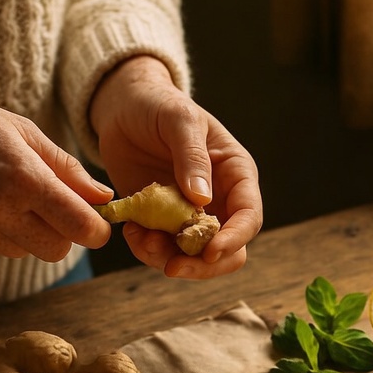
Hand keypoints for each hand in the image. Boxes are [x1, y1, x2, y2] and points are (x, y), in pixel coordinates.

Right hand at [0, 77, 112, 260]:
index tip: (97, 223)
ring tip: (3, 195)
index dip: (96, 230)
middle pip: (58, 250)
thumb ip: (67, 170)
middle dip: (64, 233)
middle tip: (49, 205)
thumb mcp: (23, 132)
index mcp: (22, 178)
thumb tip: (105, 198)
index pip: (80, 227)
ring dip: (29, 231)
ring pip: (28, 251)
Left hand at [90, 56, 262, 277]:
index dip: (234, 239)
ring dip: (168, 259)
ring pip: (193, 257)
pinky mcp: (161, 221)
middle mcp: (219, 200)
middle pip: (228, 250)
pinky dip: (146, 249)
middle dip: (202, 264)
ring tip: (140, 239)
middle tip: (173, 267)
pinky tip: (131, 230)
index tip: (210, 251)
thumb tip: (203, 199)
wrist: (124, 108)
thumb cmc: (160, 105)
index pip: (248, 217)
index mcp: (235, 175)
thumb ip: (193, 157)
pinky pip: (161, 249)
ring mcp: (189, 214)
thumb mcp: (179, 120)